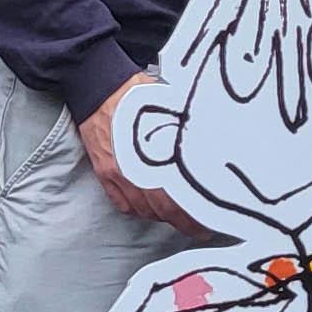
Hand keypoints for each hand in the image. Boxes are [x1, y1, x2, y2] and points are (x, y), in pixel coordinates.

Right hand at [80, 76, 200, 231]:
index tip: (210, 219)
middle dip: (184, 221)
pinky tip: (150, 210)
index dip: (196, 212)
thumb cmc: (137, 93)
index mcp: (153, 153)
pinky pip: (122, 205)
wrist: (98, 84)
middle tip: (201, 227)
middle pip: (162, 208)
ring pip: (143, 210)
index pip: (179, 194)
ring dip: (162, 217)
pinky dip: (138, 211)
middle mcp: (133, 169)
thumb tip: (213, 140)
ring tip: (179, 219)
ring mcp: (116, 174)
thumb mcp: (170, 106)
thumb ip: (185, 130)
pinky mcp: (103, 173)